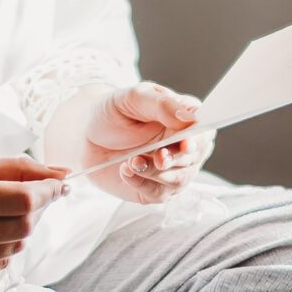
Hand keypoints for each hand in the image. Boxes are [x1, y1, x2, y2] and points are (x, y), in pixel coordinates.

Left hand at [54, 81, 209, 206]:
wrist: (87, 136)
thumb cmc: (114, 112)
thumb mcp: (133, 98)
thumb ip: (161, 104)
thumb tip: (187, 117)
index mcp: (187, 118)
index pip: (204, 129)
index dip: (197, 139)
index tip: (185, 144)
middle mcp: (186, 146)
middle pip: (194, 157)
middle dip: (175, 159)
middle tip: (158, 157)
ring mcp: (174, 170)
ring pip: (178, 179)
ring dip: (155, 172)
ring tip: (132, 161)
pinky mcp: (157, 189)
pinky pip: (157, 193)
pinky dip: (141, 183)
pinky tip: (126, 171)